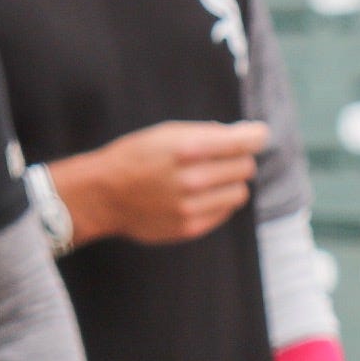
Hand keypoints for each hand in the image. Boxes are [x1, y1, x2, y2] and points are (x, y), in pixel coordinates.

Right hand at [52, 120, 269, 245]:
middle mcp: (193, 178)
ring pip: (240, 192)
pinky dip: (218, 202)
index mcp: (190, 148)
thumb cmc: (137, 156)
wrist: (103, 194)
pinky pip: (225, 211)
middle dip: (237, 160)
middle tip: (218, 158)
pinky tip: (197, 196)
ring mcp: (192, 206)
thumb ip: (210, 133)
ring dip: (229, 183)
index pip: (248, 142)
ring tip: (207, 179)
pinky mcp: (190, 227)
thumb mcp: (169, 132)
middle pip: (246, 167)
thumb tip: (250, 135)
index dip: (256, 136)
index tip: (255, 136)